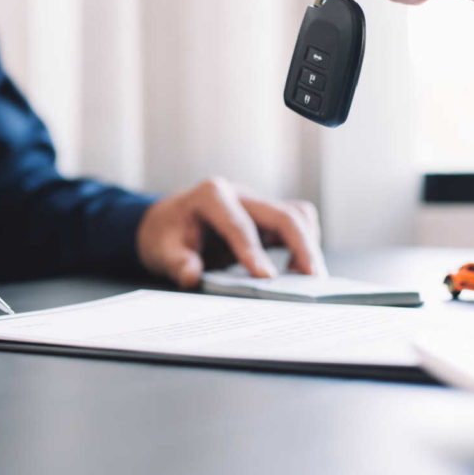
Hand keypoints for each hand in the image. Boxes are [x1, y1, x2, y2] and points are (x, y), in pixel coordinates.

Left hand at [136, 178, 325, 288]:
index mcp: (211, 195)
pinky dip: (304, 246)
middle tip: (312, 280)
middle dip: (301, 246)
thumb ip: (177, 262)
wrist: (167, 223)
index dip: (253, 250)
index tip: (267, 278)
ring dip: (308, 245)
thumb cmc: (166, 234)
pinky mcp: (267, 218)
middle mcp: (240, 194)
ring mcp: (257, 204)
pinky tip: (300, 274)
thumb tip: (191, 276)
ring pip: (298, 215)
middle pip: (283, 214)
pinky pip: (297, 225)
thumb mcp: (161, 249)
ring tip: (309, 280)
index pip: (238, 223)